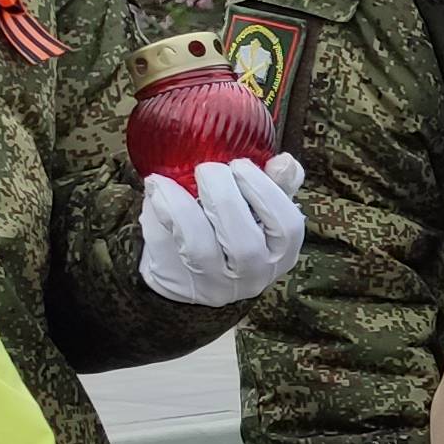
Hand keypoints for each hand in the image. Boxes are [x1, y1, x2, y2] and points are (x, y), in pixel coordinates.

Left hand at [137, 154, 308, 305]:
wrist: (191, 274)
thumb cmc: (231, 231)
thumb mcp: (261, 210)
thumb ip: (277, 184)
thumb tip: (284, 160)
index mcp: (281, 253)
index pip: (286, 227)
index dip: (265, 192)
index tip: (240, 164)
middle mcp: (253, 274)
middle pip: (244, 243)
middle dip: (224, 198)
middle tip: (207, 169)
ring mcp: (214, 283)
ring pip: (200, 248)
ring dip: (185, 208)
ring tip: (172, 178)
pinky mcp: (178, 282)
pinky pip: (167, 248)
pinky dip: (161, 214)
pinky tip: (156, 188)